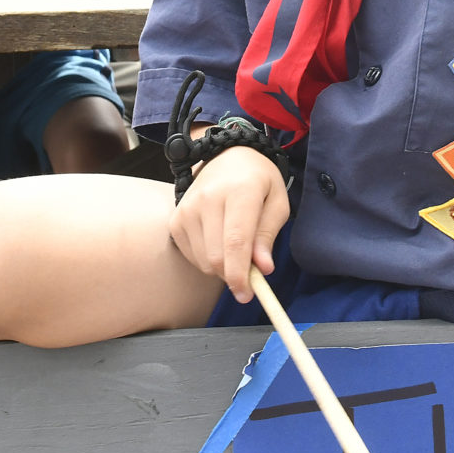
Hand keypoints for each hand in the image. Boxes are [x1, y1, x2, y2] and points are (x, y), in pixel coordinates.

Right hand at [167, 145, 287, 301]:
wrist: (226, 157)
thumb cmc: (257, 181)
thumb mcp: (277, 202)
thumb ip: (268, 235)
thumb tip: (262, 269)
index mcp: (240, 191)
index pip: (236, 242)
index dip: (240, 274)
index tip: (247, 295)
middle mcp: (208, 199)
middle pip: (217, 257)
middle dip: (234, 275)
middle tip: (250, 274)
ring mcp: (187, 209)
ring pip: (203, 261)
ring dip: (222, 268)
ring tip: (236, 249)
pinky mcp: (176, 220)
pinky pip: (192, 256)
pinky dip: (207, 260)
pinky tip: (218, 242)